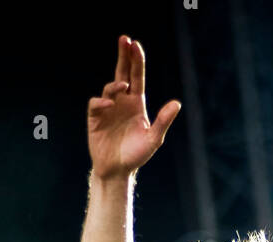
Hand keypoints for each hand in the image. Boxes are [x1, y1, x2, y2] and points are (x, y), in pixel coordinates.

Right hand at [87, 35, 180, 180]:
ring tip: (123, 86)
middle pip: (122, 73)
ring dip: (116, 84)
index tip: (135, 44)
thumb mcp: (154, 139)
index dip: (136, 60)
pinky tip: (109, 104)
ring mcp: (108, 108)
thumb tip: (177, 103)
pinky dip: (102, 102)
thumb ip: (163, 121)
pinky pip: (96, 104)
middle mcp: (122, 101)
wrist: (117, 171)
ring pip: (110, 87)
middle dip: (123, 56)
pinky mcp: (96, 118)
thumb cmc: (136, 154)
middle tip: (124, 39)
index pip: (136, 76)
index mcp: (136, 103)